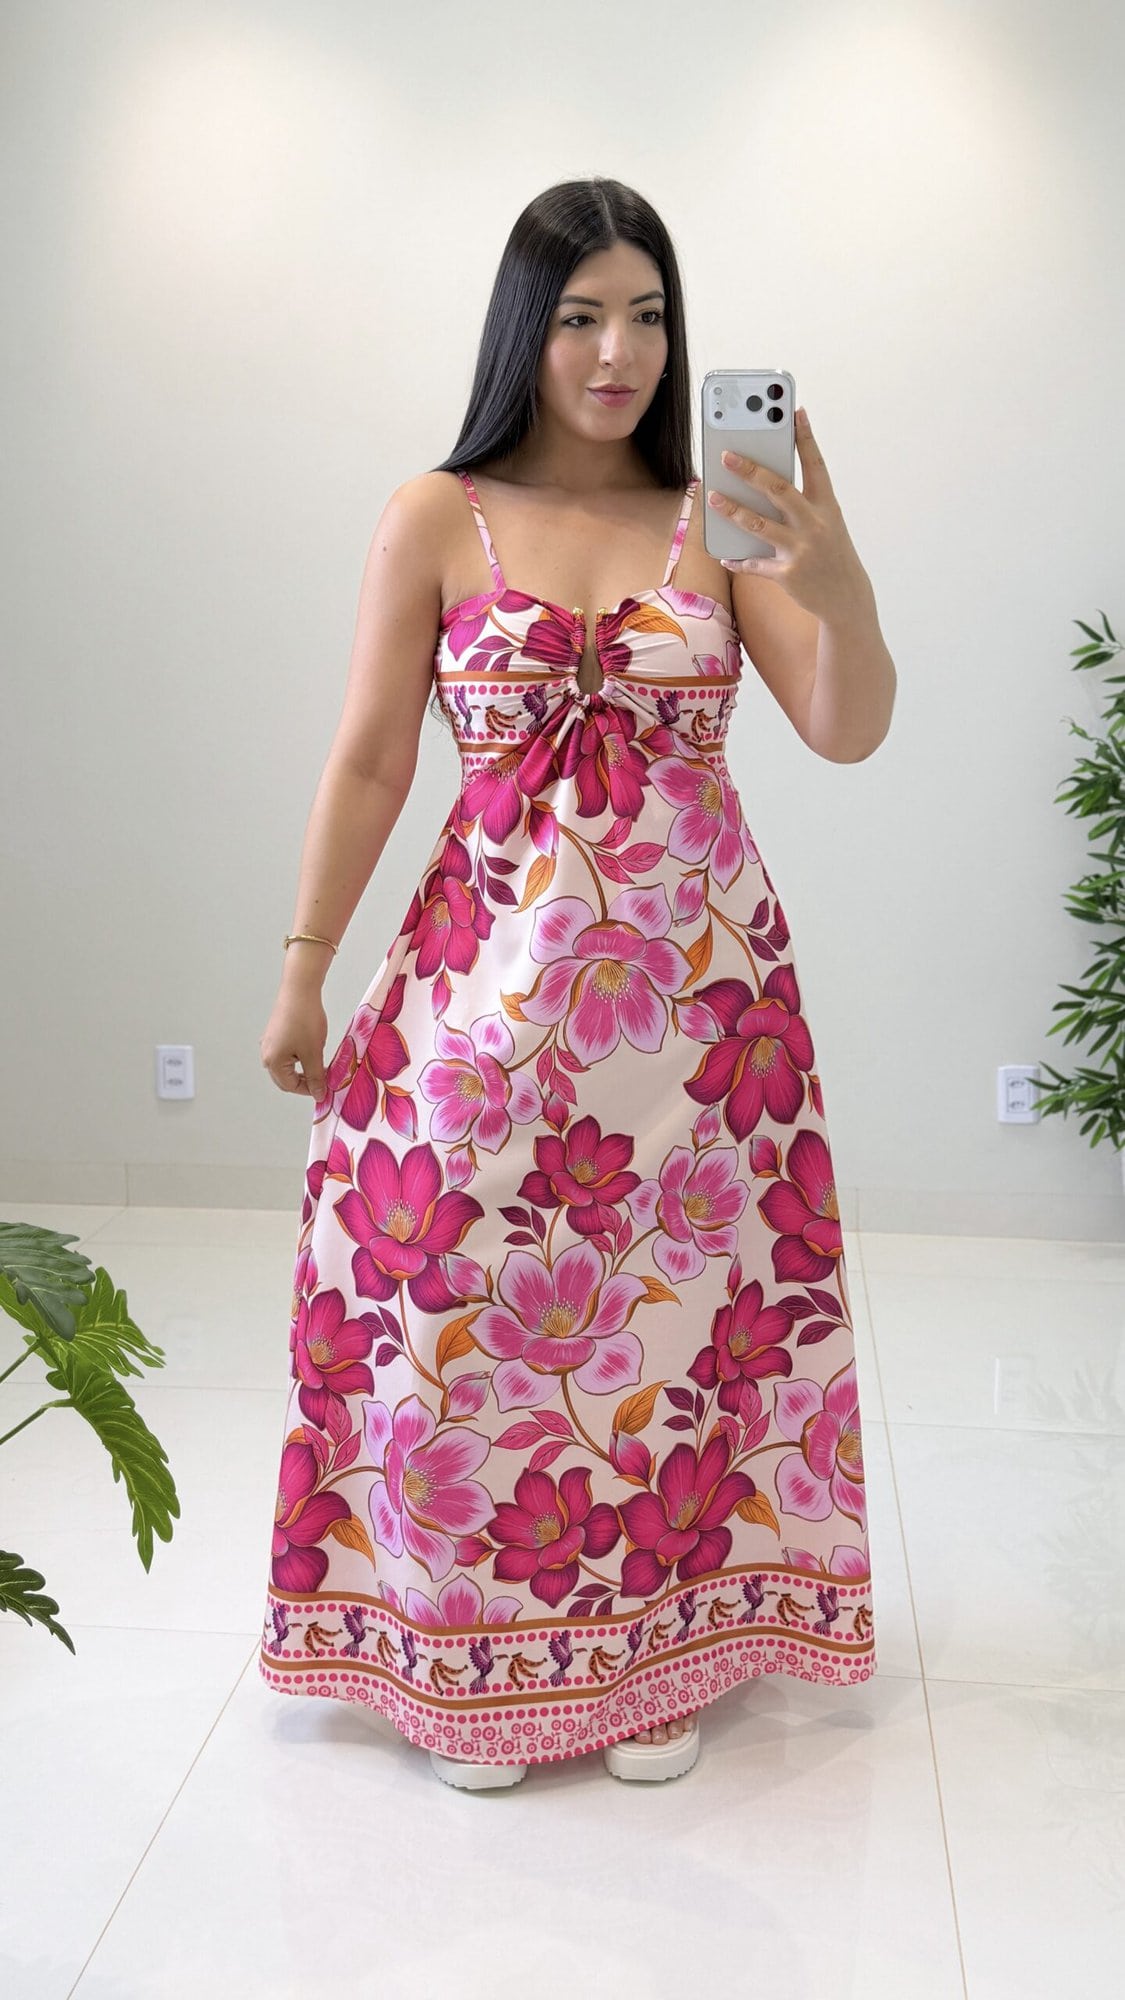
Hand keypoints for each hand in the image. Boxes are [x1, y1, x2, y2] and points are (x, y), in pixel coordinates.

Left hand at [708, 408, 872, 624]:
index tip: (795, 412)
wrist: (847, 598)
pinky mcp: (788, 574)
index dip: (805, 438)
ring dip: (733, 510)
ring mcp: (801, 550)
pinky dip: (738, 561)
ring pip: (760, 524)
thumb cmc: (832, 554)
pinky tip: (725, 556)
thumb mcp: (828, 524)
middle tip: (727, 456)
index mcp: (827, 507)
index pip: (816, 465)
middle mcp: (815, 525)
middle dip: (751, 471)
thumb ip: (803, 504)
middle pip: (779, 490)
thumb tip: (764, 484)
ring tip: (713, 497)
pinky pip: (756, 564)